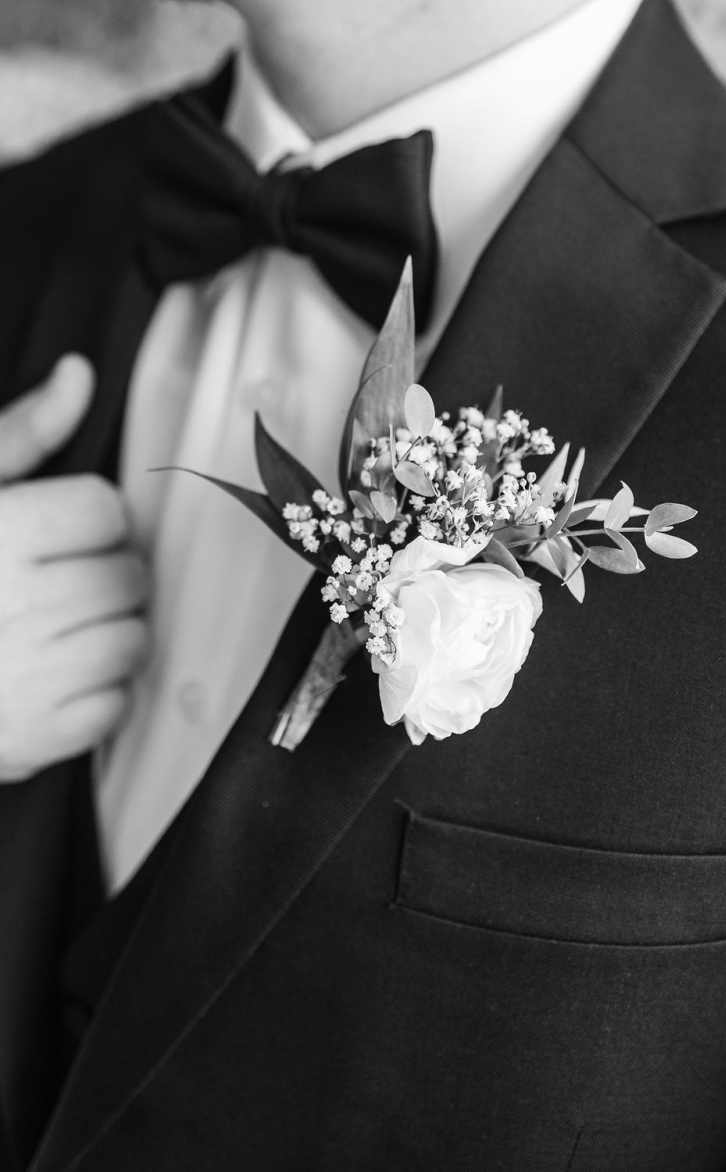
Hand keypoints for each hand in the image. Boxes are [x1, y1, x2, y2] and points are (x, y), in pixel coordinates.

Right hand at [0, 355, 148, 780]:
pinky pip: (114, 707)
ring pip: (133, 640)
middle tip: (61, 580)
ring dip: (110, 632)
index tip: (60, 530)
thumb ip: (21, 433)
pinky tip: (55, 676)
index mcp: (0, 535)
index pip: (106, 509)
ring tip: (60, 627)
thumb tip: (79, 375)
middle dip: (105, 573)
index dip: (88, 517)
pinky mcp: (36, 737)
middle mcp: (21, 606)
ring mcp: (32, 677)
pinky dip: (98, 695)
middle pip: (129, 574)